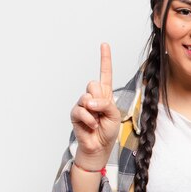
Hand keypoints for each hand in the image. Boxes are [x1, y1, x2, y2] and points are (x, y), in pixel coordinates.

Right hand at [70, 43, 120, 168]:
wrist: (99, 147)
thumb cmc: (109, 131)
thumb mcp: (114, 115)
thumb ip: (105, 104)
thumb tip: (89, 100)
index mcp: (106, 94)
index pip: (105, 74)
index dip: (105, 59)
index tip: (104, 44)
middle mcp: (93, 96)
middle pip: (94, 84)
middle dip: (100, 98)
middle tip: (102, 112)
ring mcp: (83, 104)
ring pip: (87, 96)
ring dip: (95, 111)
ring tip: (97, 121)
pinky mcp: (75, 113)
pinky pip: (81, 110)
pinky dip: (88, 119)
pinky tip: (91, 125)